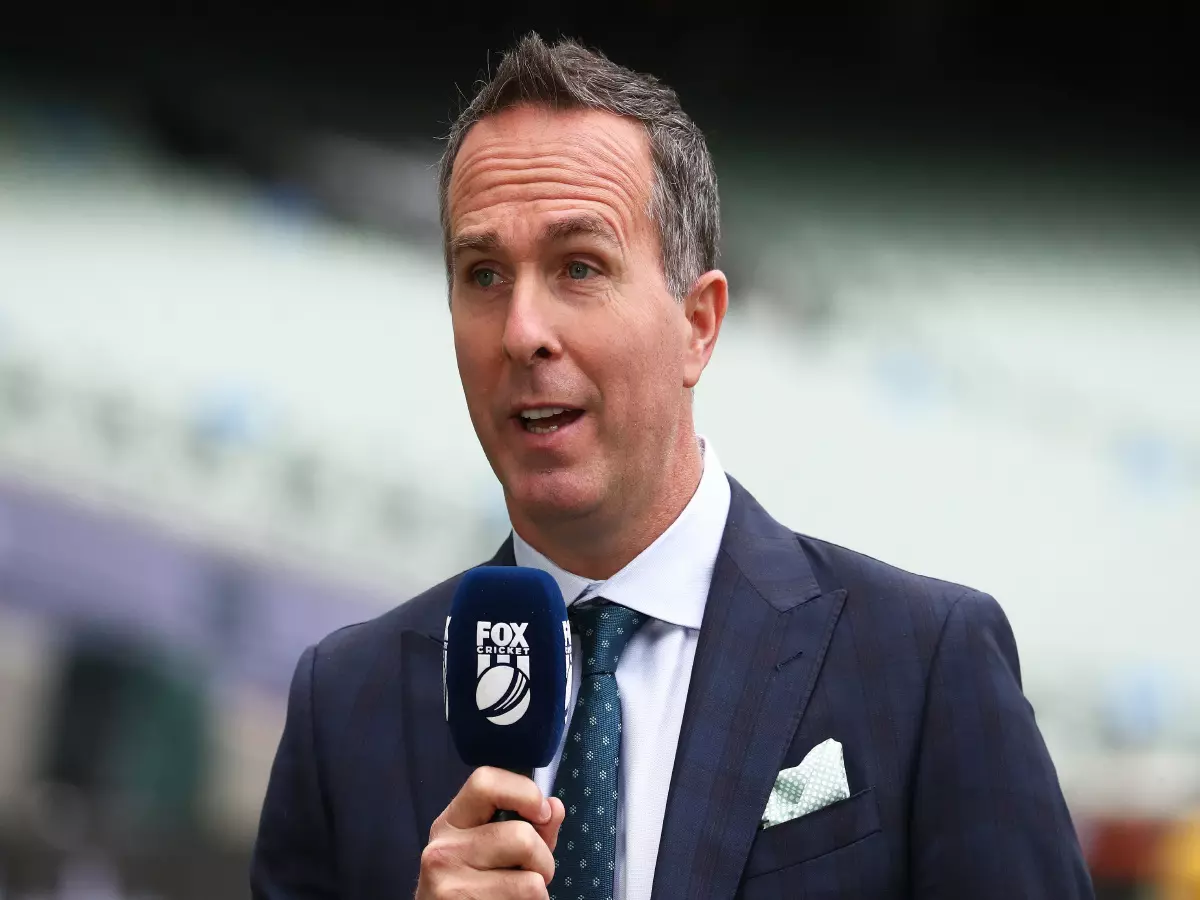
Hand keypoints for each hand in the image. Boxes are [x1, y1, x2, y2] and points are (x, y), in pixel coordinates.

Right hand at [416, 766, 565, 898]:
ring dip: (539, 890)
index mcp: (452, 822)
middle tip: (533, 872)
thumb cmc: (477, 885)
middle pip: (521, 837)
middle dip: (543, 859)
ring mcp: (450, 884)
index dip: (524, 792)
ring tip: (520, 893)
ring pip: (531, 880)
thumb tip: (554, 807)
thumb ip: (530, 827)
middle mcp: (444, 849)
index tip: (542, 813)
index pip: (485, 782)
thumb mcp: (496, 849)